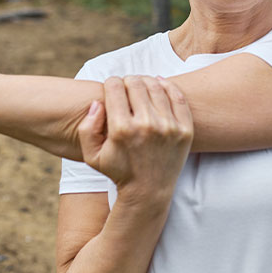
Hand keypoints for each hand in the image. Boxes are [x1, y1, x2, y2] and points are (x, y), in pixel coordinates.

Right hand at [77, 76, 193, 201]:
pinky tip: (159, 85)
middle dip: (127, 81)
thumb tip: (97, 102)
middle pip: (135, 83)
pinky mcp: (185, 129)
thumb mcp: (92, 155)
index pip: (114, 87)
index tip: (112, 88)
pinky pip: (177, 96)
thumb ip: (86, 128)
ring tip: (141, 87)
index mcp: (121, 129)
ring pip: (155, 86)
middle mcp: (146, 125)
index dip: (110, 83)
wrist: (149, 191)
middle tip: (126, 88)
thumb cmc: (118, 170)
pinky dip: (167, 86)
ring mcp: (168, 127)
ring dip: (146, 82)